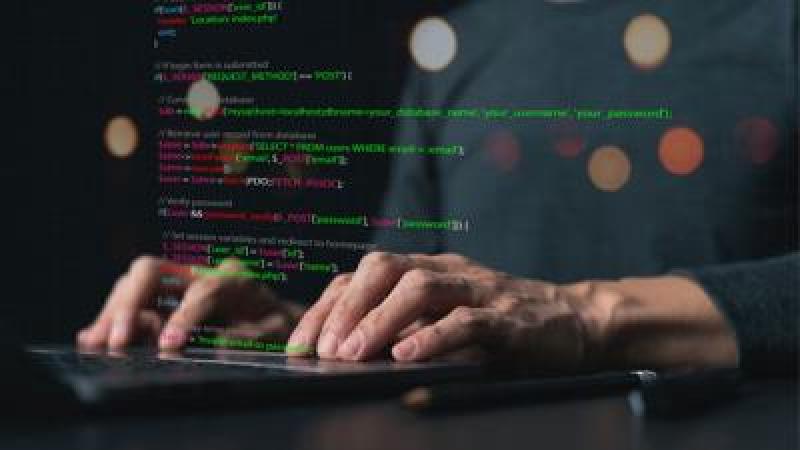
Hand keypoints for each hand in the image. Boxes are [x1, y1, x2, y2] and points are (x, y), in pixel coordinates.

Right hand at [77, 255, 303, 350]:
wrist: (274, 319)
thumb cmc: (276, 327)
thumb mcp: (275, 334)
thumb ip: (250, 337)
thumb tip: (216, 343)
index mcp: (235, 277)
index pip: (204, 289)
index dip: (184, 316)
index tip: (168, 346)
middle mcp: (200, 270)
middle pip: (152, 270)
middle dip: (130, 303)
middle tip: (117, 341)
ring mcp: (176, 279)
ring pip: (133, 282)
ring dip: (113, 312)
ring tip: (97, 343)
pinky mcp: (160, 295)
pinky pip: (128, 297)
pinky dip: (111, 318)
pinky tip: (94, 338)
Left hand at [287, 252, 738, 371]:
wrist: (573, 322)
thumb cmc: (501, 326)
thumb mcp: (446, 321)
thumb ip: (406, 328)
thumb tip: (346, 357)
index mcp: (428, 269)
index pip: (364, 275)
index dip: (328, 306)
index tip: (299, 345)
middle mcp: (448, 270)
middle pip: (384, 267)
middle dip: (346, 308)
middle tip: (321, 351)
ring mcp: (480, 289)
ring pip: (420, 287)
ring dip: (379, 321)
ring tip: (352, 355)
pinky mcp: (509, 316)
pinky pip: (466, 321)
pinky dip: (432, 338)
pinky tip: (406, 357)